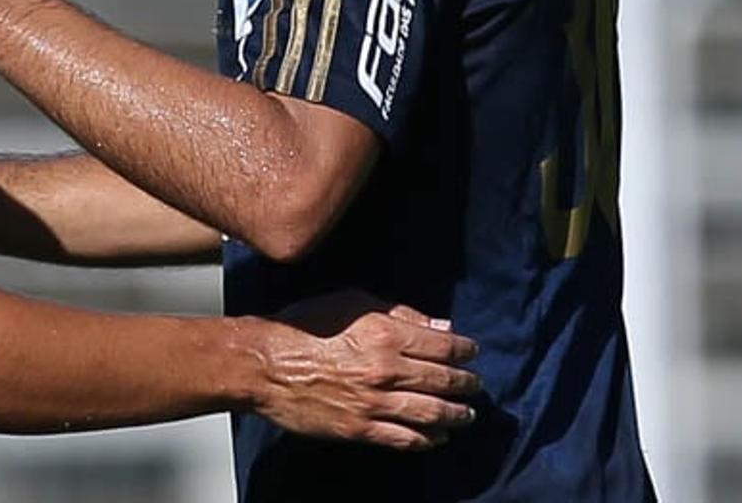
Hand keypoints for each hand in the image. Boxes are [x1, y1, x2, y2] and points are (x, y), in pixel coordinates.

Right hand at [246, 290, 480, 451]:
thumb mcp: (350, 302)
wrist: (264, 364)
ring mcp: (374, 402)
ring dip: (456, 415)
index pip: (443, 345)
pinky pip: (405, 439)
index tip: (473, 353)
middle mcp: (386, 369)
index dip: (465, 350)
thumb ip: (399, 313)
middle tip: (477, 385)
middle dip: (467, 384)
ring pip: (432, 414)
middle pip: (443, 381)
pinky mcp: (360, 428)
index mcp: (385, 334)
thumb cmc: (303, 326)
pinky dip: (427, 440)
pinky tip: (437, 438)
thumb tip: (441, 328)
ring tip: (467, 415)